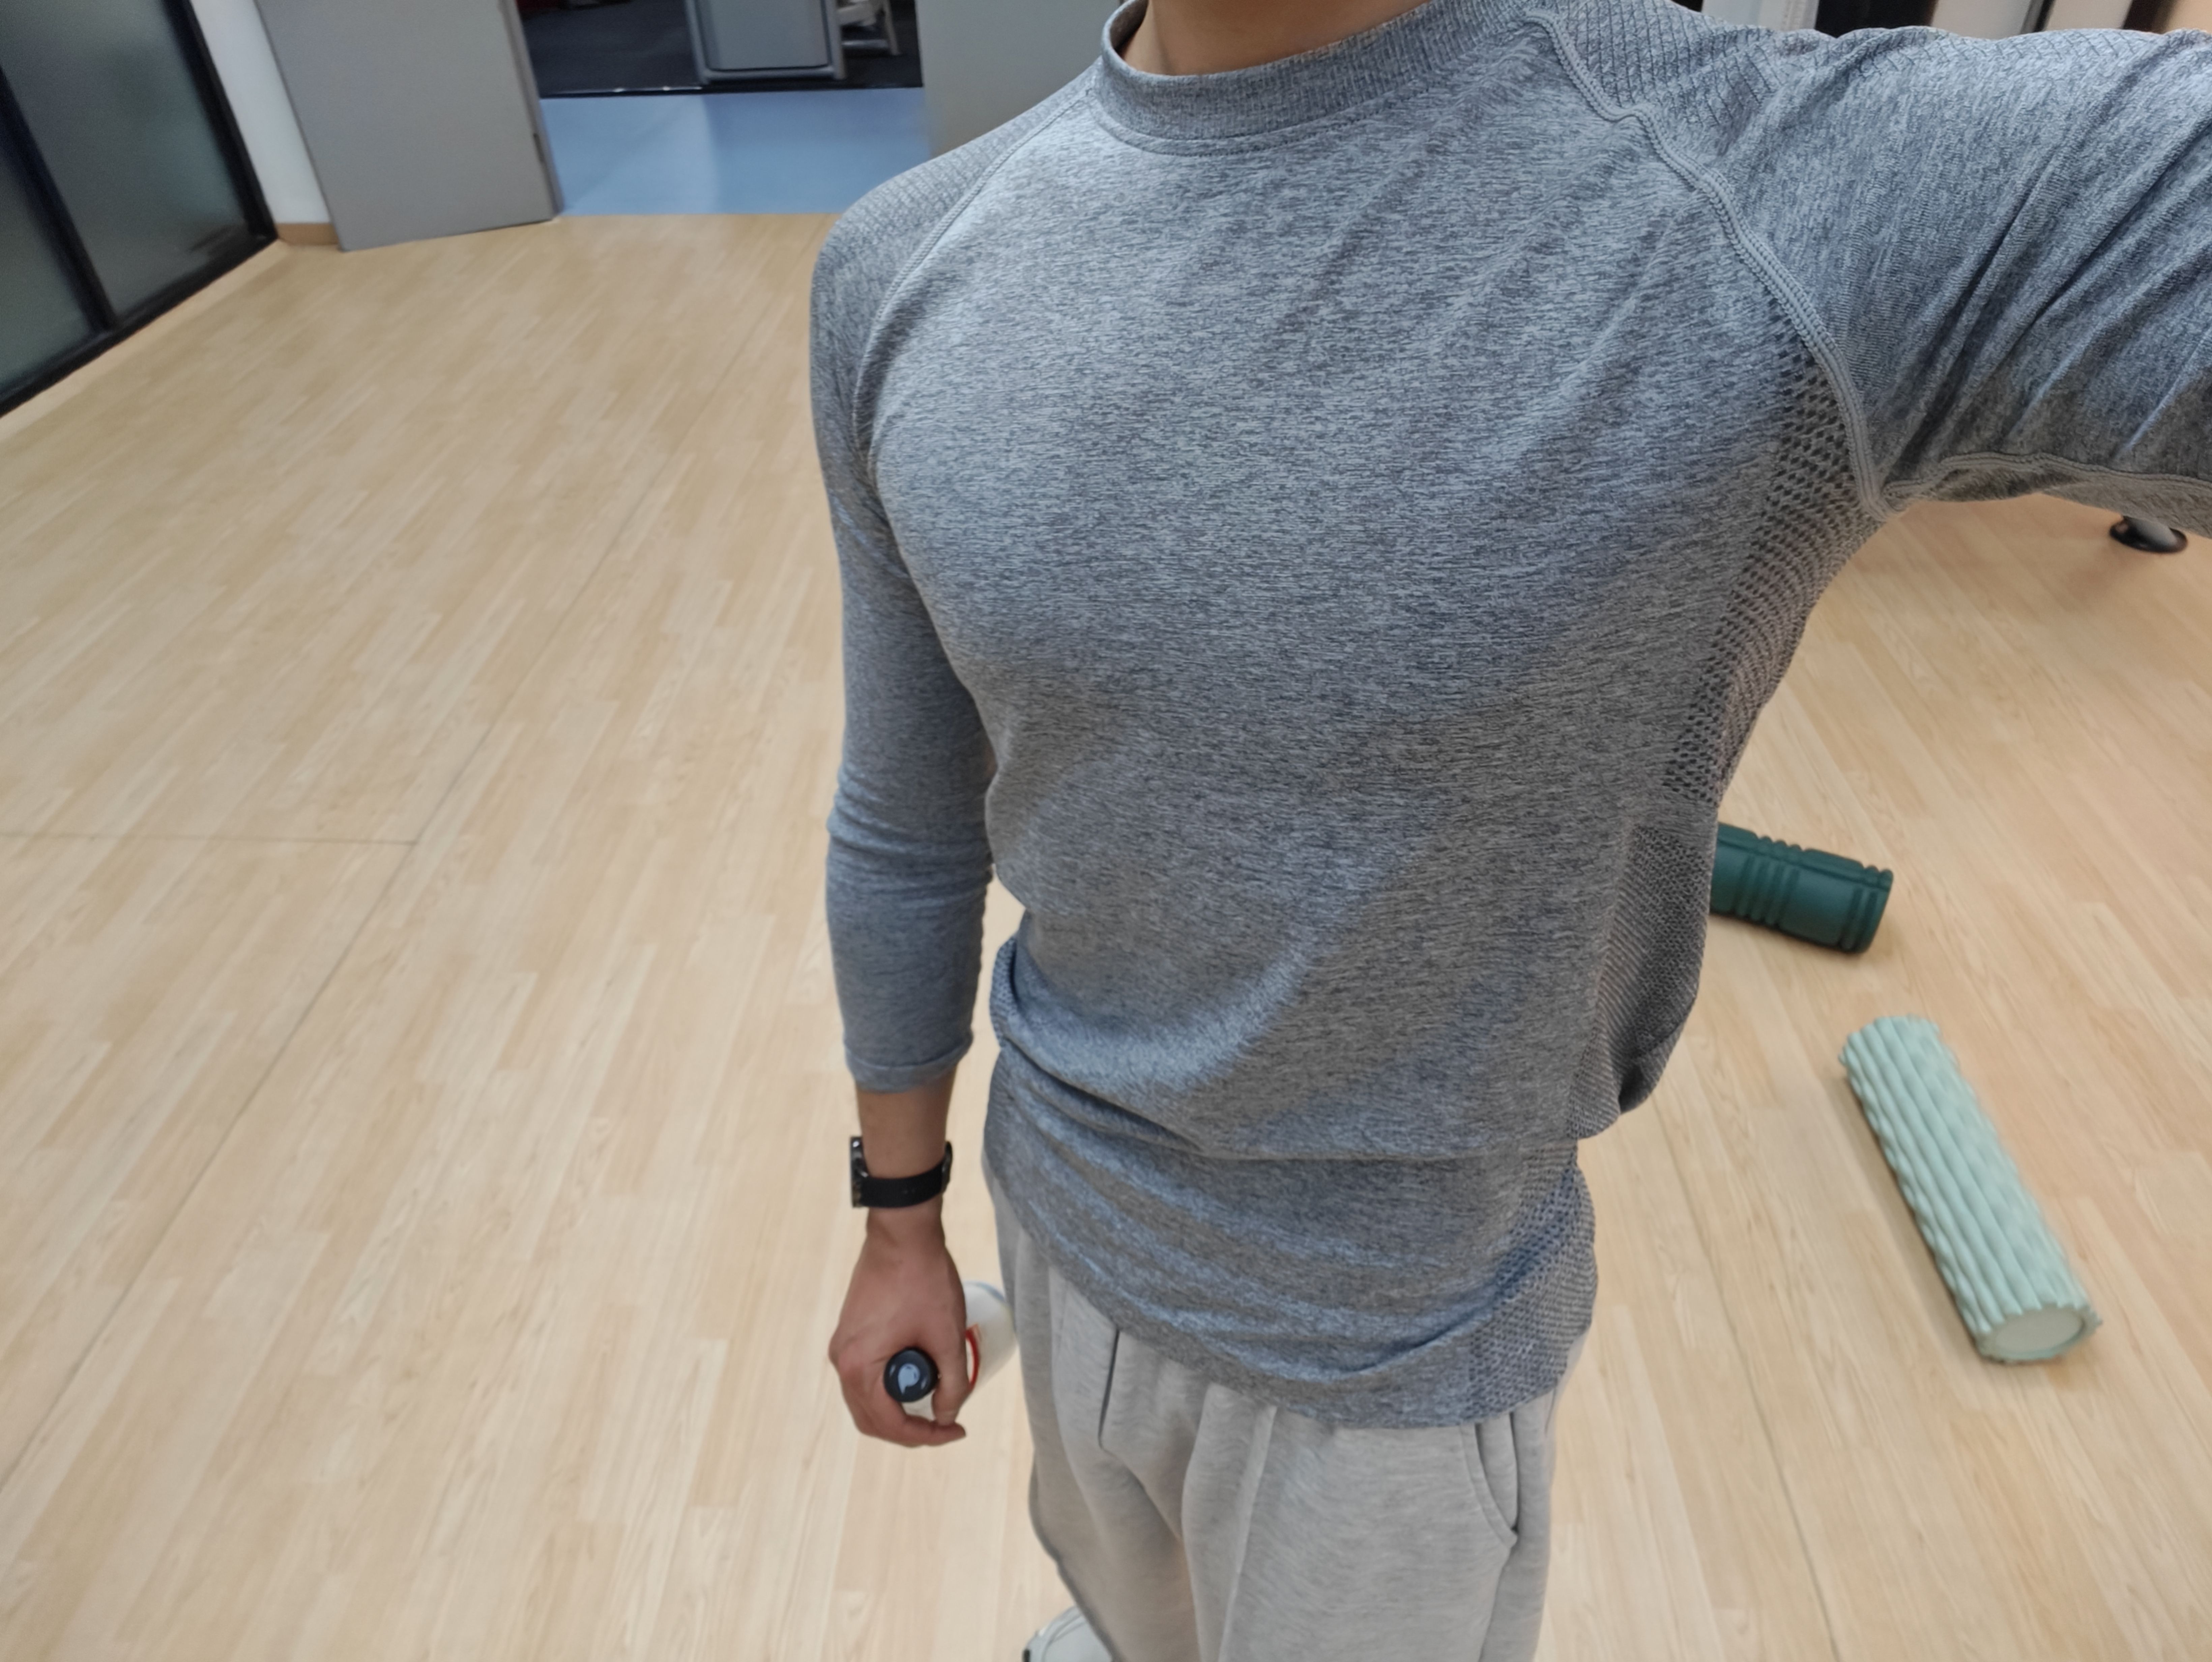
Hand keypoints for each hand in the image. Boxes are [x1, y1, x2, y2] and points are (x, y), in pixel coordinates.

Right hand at [828, 1204, 972, 1446]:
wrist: (902, 1232)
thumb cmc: (923, 1279)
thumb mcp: (946, 1336)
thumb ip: (952, 1384)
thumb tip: (949, 1415)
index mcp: (859, 1365)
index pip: (888, 1423)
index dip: (925, 1435)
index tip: (955, 1430)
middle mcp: (842, 1360)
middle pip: (871, 1418)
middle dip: (909, 1428)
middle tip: (946, 1425)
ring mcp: (843, 1345)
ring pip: (867, 1399)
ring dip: (899, 1407)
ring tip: (936, 1401)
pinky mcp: (850, 1332)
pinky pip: (865, 1375)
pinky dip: (890, 1385)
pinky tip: (919, 1375)